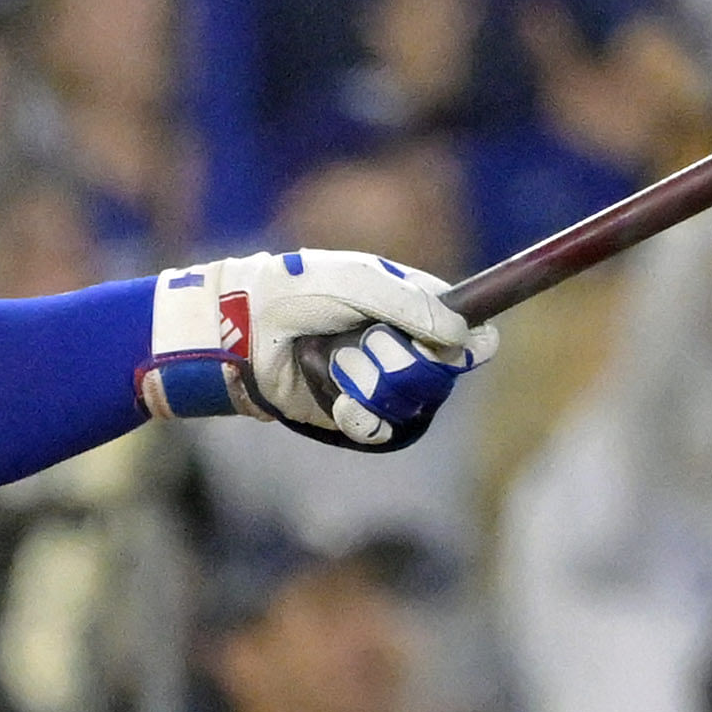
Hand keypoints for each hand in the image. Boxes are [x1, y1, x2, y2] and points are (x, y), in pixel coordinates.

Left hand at [147, 250, 489, 451]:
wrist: (242, 331)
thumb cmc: (298, 292)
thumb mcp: (359, 282)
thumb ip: (414, 304)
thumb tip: (467, 336)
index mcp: (409, 305)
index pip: (463, 330)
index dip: (468, 342)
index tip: (467, 346)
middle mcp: (400, 344)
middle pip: (442, 372)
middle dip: (406, 360)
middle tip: (369, 343)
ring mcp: (377, 381)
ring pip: (411, 401)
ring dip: (374, 382)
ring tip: (337, 362)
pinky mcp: (352, 413)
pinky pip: (381, 428)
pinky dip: (362, 415)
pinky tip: (340, 402)